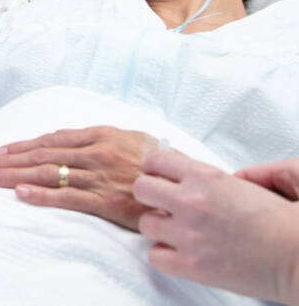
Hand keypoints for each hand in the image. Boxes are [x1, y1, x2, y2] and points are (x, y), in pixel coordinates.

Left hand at [0, 125, 156, 229]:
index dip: (23, 145)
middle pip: (44, 155)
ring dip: (16, 176)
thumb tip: (70, 138)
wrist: (189, 187)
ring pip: (48, 174)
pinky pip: (67, 197)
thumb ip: (100, 138)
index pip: (52, 139)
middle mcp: (97, 153)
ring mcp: (100, 177)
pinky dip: (41, 195)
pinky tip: (19, 195)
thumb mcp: (132, 139)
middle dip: (11, 161)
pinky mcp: (106, 201)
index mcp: (102, 135)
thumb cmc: (160, 164)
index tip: (2, 151)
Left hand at [134, 150, 298, 303]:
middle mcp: (191, 202)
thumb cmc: (284, 223)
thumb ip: (218, 175)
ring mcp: (188, 235)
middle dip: (151, 195)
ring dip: (159, 226)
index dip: (156, 169)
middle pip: (141, 189)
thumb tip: (200, 177)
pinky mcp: (191, 266)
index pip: (157, 161)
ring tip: (178, 230)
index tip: (159, 175)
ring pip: (145, 224)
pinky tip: (181, 252)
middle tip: (164, 203)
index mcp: (206, 177)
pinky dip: (165, 255)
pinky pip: (154, 256)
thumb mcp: (255, 183)